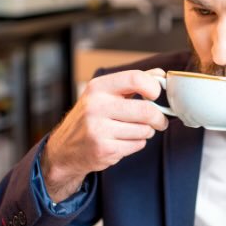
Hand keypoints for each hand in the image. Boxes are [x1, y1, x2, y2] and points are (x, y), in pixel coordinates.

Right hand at [41, 68, 168, 201]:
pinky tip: (123, 141)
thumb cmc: (91, 117)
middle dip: (159, 118)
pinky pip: (138, 145)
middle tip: (160, 121)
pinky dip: (137, 144)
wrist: (65, 148)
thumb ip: (133, 83)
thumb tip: (160, 75)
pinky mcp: (104, 149)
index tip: (156, 95)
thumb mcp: (104, 93)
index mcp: (99, 87)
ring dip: (146, 132)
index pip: (136, 78)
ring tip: (133, 131)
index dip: (154, 87)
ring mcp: (99, 129)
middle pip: (146, 110)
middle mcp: (96, 106)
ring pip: (145, 130)